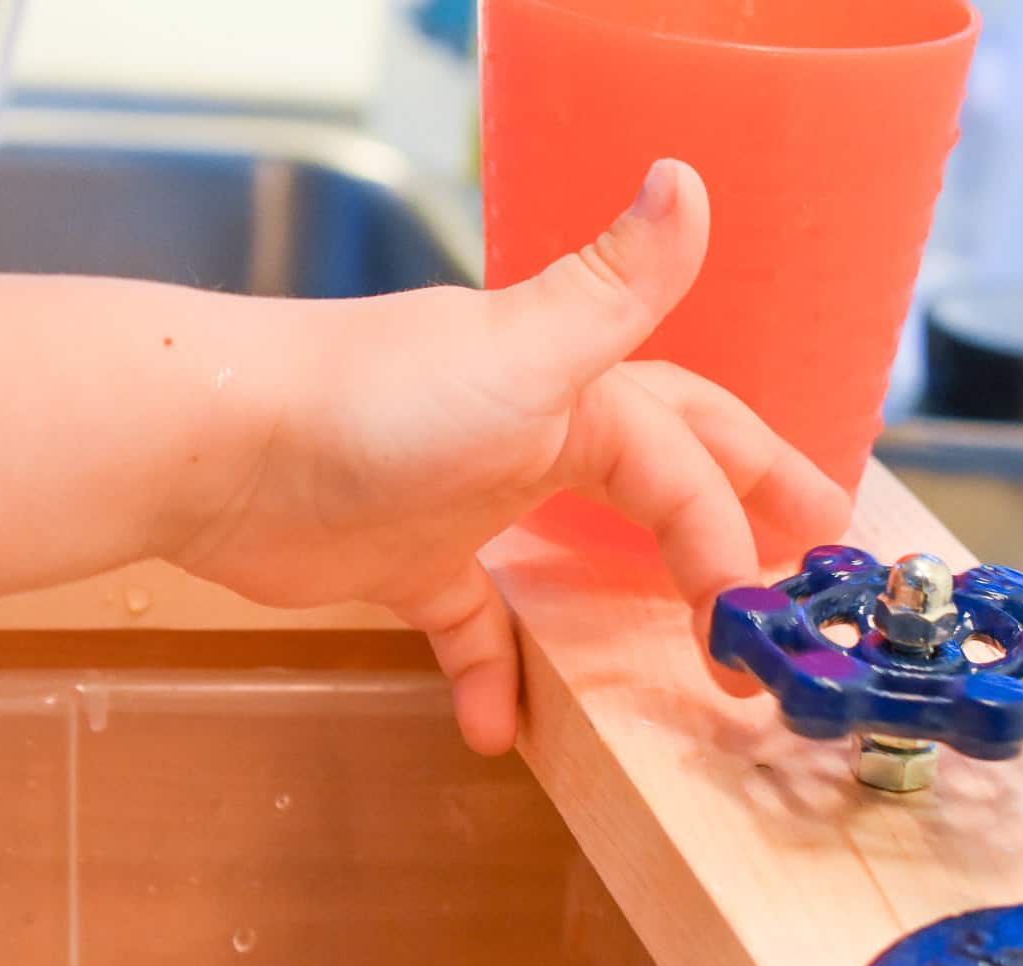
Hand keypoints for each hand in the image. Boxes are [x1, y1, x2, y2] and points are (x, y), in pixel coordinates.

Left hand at [170, 160, 850, 753]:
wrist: (220, 446)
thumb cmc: (375, 402)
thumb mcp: (521, 352)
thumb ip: (614, 290)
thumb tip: (688, 179)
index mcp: (572, 389)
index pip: (684, 458)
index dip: (735, 525)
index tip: (765, 605)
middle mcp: (530, 433)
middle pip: (654, 475)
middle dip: (729, 512)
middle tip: (802, 554)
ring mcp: (468, 499)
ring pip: (570, 547)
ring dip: (626, 594)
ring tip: (684, 635)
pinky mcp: (405, 562)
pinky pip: (467, 621)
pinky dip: (488, 672)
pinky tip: (497, 729)